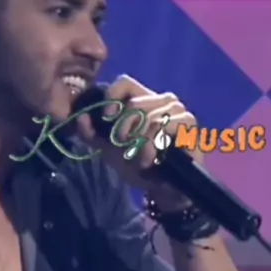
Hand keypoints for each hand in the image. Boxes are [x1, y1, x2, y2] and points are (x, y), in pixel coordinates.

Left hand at [76, 74, 202, 211]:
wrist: (161, 188)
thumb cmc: (136, 165)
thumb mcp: (108, 151)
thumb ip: (90, 135)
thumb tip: (80, 117)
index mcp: (140, 100)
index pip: (125, 82)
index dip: (113, 96)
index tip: (106, 117)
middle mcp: (160, 100)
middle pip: (136, 102)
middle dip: (125, 129)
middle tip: (124, 147)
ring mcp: (177, 110)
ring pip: (152, 116)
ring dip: (142, 141)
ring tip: (141, 159)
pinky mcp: (189, 123)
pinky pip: (170, 124)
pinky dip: (157, 142)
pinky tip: (155, 156)